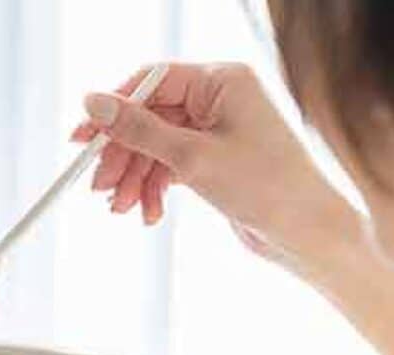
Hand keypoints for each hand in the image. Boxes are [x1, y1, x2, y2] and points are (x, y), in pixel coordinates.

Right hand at [74, 63, 363, 271]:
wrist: (309, 234)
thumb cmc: (267, 187)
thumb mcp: (192, 158)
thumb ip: (139, 130)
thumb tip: (93, 103)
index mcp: (222, 80)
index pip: (152, 80)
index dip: (115, 109)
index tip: (84, 137)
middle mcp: (221, 99)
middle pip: (150, 116)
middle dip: (123, 154)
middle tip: (99, 186)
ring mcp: (218, 130)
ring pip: (157, 146)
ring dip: (136, 178)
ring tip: (121, 208)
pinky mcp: (216, 161)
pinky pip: (172, 166)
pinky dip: (156, 188)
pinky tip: (148, 213)